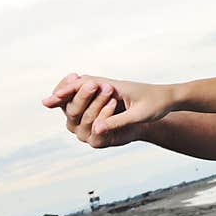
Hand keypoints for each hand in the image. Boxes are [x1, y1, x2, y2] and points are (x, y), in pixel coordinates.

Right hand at [42, 74, 171, 143]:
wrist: (170, 97)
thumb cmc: (157, 105)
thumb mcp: (139, 115)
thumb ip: (118, 122)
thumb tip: (97, 130)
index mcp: (113, 86)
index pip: (83, 85)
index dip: (66, 93)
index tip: (49, 102)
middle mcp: (109, 85)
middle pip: (79, 85)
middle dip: (63, 92)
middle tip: (45, 102)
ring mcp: (111, 89)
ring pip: (84, 88)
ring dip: (70, 94)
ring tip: (54, 101)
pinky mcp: (113, 94)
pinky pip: (92, 93)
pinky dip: (81, 97)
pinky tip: (75, 106)